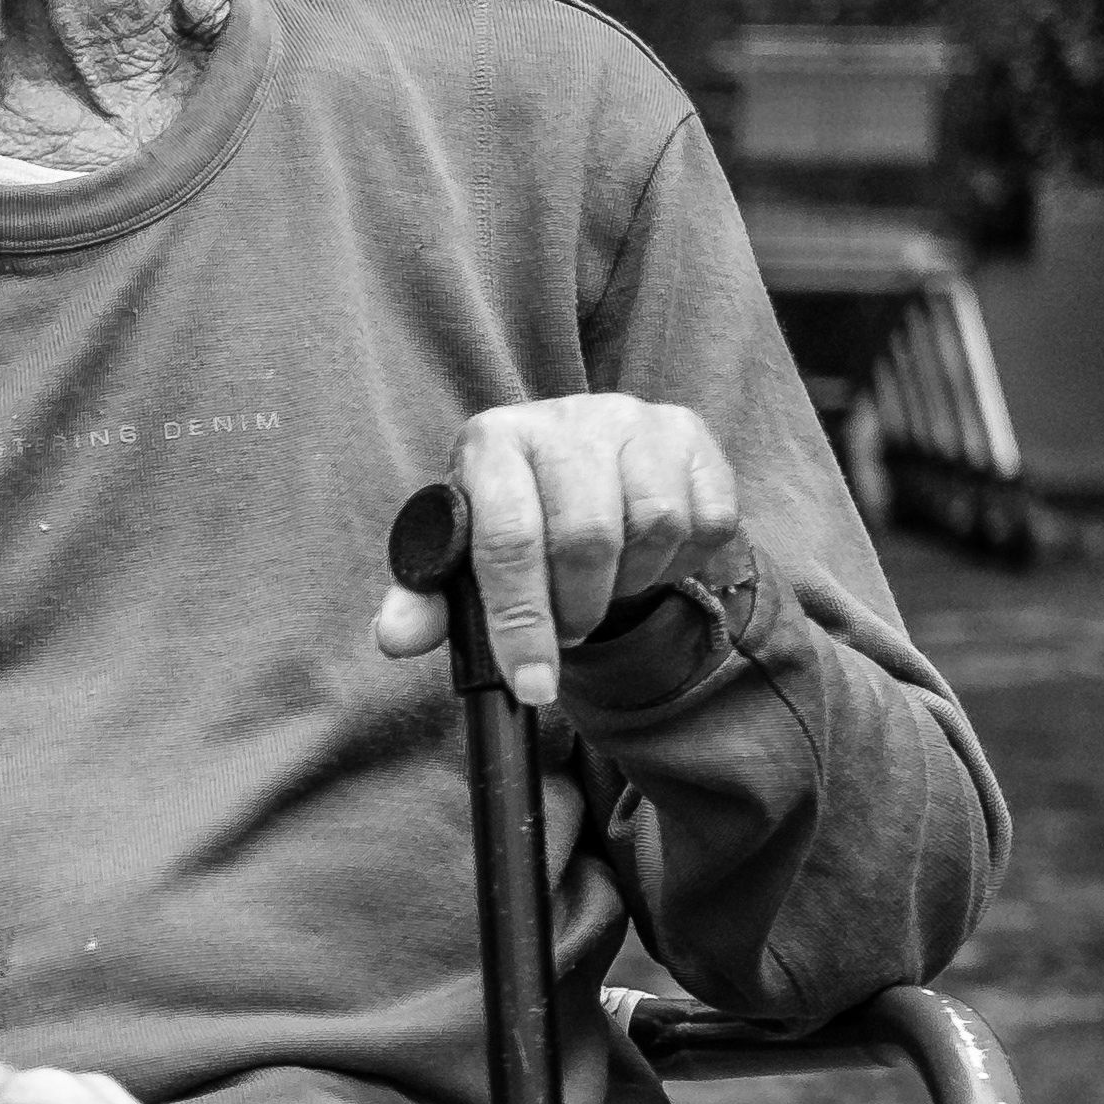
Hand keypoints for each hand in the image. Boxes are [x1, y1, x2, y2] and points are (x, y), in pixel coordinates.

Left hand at [372, 395, 743, 709]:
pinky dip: (678, 563)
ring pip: (656, 527)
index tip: (532, 685)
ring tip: (601, 585)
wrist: (574, 474)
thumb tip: (396, 638)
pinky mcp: (691, 433)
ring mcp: (634, 419)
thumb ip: (423, 602)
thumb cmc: (507, 524)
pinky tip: (644, 559)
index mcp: (492, 441)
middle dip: (576, 610)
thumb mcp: (458, 561)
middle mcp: (565, 418)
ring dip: (630, 584)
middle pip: (588, 538)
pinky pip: (707, 520)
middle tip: (566, 629)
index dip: (521, 623)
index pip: (509, 539)